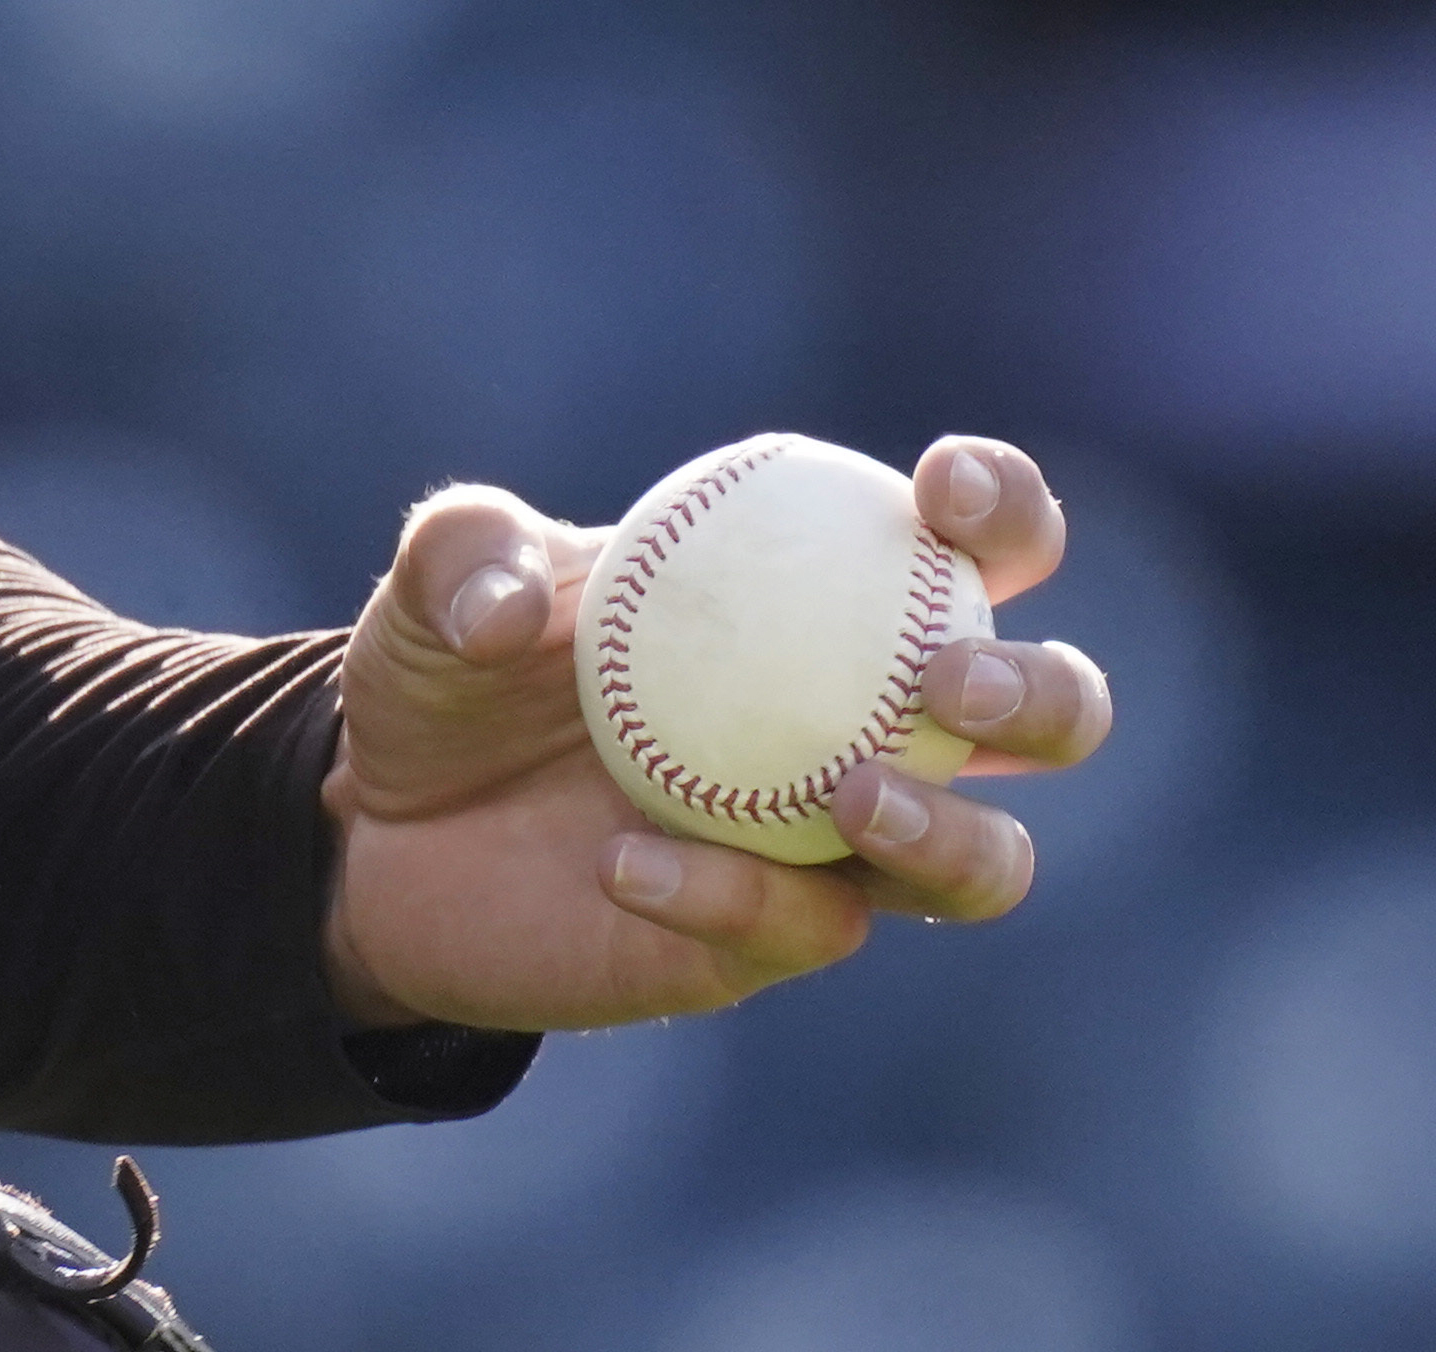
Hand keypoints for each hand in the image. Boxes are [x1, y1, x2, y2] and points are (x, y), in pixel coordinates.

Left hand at [315, 435, 1112, 1033]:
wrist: (381, 830)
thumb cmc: (449, 672)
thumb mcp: (436, 585)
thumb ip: (466, 552)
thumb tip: (520, 610)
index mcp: (838, 595)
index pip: (983, 544)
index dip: (1006, 510)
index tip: (942, 492)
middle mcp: (875, 722)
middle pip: (1054, 714)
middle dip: (1042, 695)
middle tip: (943, 686)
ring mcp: (840, 845)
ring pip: (986, 863)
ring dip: (952, 836)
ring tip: (850, 799)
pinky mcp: (775, 943)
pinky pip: (801, 930)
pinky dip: (730, 895)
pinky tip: (624, 865)